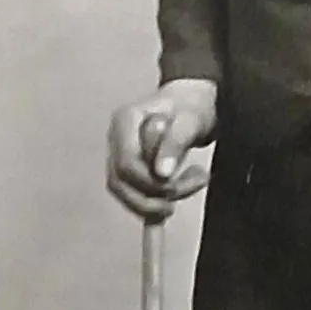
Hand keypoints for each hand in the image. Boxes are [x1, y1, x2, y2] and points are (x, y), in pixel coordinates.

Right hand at [106, 79, 218, 220]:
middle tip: (194, 183)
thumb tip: (162, 174)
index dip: (149, 180)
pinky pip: (133, 194)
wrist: (190, 105)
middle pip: (121, 180)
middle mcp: (116, 137)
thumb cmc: (190, 107)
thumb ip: (176, 143)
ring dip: (157, 201)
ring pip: (125, 191)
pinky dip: (153, 204)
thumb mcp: (190, 119)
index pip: (126, 162)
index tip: (177, 183)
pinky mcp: (128, 169)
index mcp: (125, 119)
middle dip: (156, 193)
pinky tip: (173, 201)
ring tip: (192, 184)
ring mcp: (118, 153)